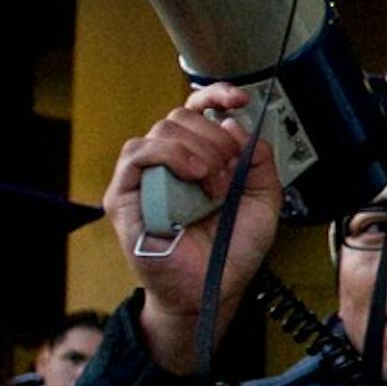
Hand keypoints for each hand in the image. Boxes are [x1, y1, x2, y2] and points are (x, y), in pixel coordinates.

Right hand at [104, 83, 281, 372]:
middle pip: (183, 115)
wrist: (213, 290)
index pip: (198, 109)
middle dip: (217, 138)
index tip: (240, 99)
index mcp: (199, 157)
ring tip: (215, 185)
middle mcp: (170, 162)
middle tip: (231, 174)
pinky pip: (137, 153)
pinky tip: (194, 176)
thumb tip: (237, 124)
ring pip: (163, 128)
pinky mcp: (123, 195)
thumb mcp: (264, 199)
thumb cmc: (231, 250)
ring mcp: (145, 177)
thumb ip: (259, 160)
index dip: (217, 95)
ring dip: (199, 150)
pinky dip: (170, 155)